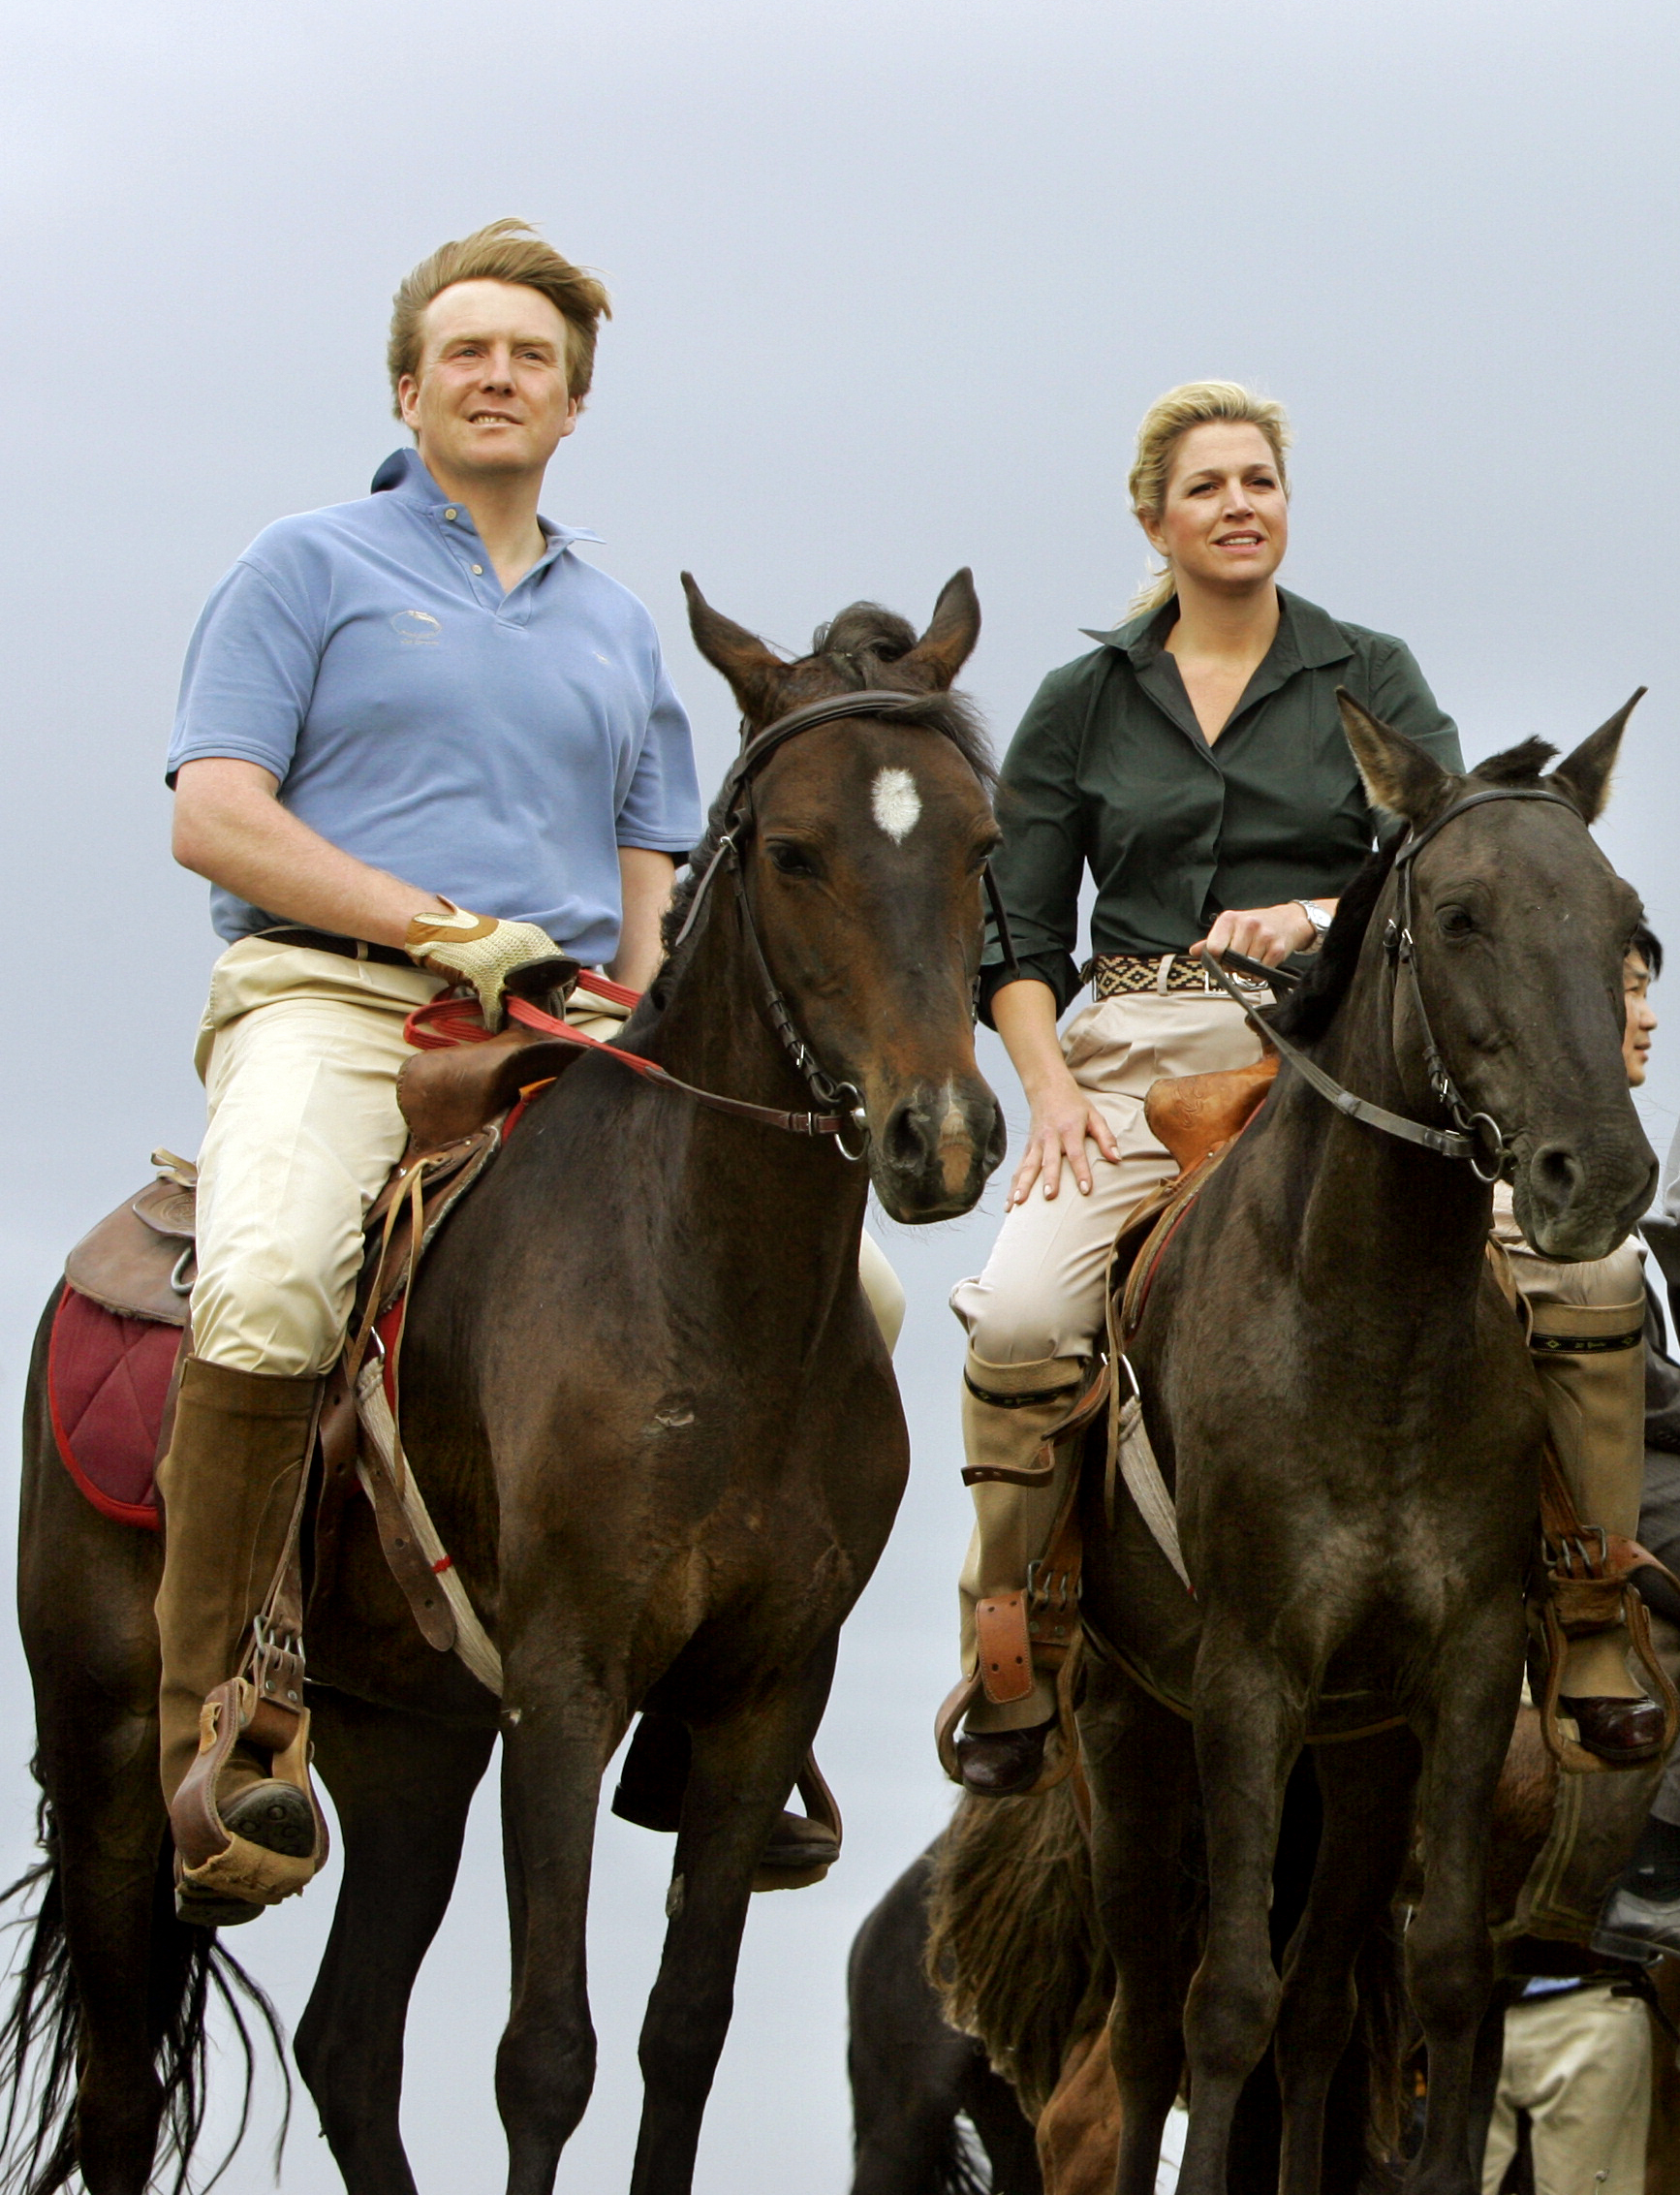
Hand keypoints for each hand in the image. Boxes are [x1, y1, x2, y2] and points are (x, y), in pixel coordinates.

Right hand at [405, 901, 568, 1029]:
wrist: (436, 927)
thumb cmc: (471, 940)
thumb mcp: (509, 944)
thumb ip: (528, 963)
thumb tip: (545, 991)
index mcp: (536, 941)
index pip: (564, 978)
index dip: (558, 1000)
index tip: (551, 1014)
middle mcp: (526, 950)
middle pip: (548, 994)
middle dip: (543, 1016)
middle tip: (536, 1030)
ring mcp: (507, 962)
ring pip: (525, 1004)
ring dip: (521, 1021)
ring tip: (517, 1031)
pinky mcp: (485, 976)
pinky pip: (496, 1009)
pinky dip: (495, 1021)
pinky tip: (493, 1025)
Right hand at [1008, 1068, 1121, 1204]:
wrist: (1047, 1087)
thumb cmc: (1074, 1105)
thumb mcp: (1094, 1116)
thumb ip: (1106, 1138)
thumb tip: (1118, 1159)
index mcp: (1069, 1130)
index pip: (1076, 1154)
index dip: (1081, 1172)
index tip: (1085, 1190)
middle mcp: (1050, 1137)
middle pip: (1049, 1161)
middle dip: (1049, 1179)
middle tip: (1049, 1196)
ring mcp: (1036, 1143)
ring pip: (1028, 1166)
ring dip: (1023, 1185)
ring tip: (1018, 1203)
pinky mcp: (1027, 1147)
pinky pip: (1019, 1168)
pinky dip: (1013, 1186)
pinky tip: (1010, 1205)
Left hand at [1190, 902, 1315, 968]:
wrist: (1288, 920)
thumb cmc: (1256, 925)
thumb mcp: (1231, 927)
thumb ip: (1212, 941)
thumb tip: (1193, 951)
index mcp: (1230, 919)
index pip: (1214, 948)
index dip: (1216, 959)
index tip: (1221, 960)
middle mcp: (1247, 924)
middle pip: (1231, 960)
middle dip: (1232, 966)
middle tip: (1239, 960)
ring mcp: (1264, 936)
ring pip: (1245, 968)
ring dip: (1246, 971)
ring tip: (1251, 959)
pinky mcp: (1278, 949)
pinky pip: (1260, 973)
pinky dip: (1258, 974)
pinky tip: (1261, 962)